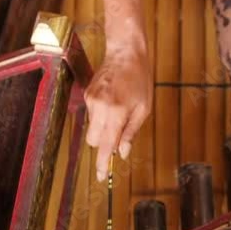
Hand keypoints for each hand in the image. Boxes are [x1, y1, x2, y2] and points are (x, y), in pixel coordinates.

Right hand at [85, 38, 151, 181]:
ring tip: (119, 110)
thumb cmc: (139, 80)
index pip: (106, 145)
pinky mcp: (87, 95)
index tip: (101, 177)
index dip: (103, 163)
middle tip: (119, 134)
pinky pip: (92, 115)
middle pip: (94, 141)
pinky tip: (112, 101)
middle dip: (104, 144)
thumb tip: (122, 152)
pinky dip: (101, 116)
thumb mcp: (143, 108)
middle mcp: (100, 108)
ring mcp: (91, 101)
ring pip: (92, 128)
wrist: (125, 53)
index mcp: (116, 112)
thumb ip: (131, 131)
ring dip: (104, 128)